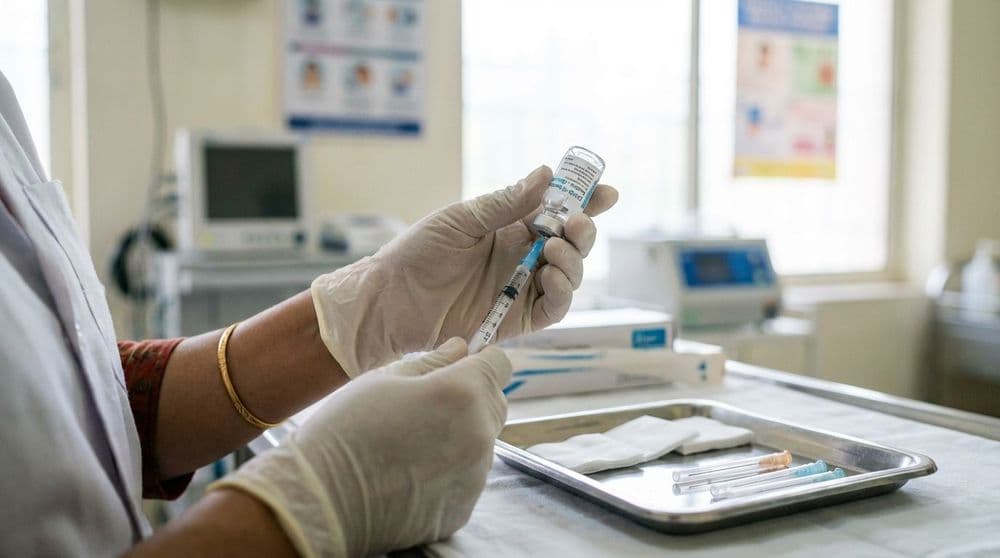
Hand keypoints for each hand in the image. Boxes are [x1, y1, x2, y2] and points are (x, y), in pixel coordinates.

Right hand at [211, 338, 510, 556]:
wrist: (323, 499)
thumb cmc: (346, 429)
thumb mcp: (384, 379)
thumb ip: (433, 361)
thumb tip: (462, 347)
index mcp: (461, 393)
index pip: (499, 364)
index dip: (480, 361)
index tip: (459, 368)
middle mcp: (479, 434)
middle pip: (496, 403)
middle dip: (472, 398)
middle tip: (428, 407)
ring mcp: (474, 475)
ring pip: (483, 442)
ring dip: (461, 436)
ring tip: (413, 444)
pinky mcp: (464, 507)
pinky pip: (468, 477)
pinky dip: (450, 472)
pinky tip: (412, 473)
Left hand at [312, 165, 617, 375]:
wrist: (391, 299)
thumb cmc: (417, 254)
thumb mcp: (462, 220)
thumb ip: (506, 203)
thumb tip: (546, 174)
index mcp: (510, 228)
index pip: (557, 212)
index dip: (586, 202)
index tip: (607, 192)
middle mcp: (522, 258)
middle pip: (572, 245)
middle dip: (583, 232)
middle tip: (576, 223)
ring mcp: (521, 289)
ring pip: (570, 276)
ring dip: (574, 261)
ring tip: (555, 251)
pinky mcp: (517, 320)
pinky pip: (554, 308)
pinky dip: (562, 293)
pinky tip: (550, 278)